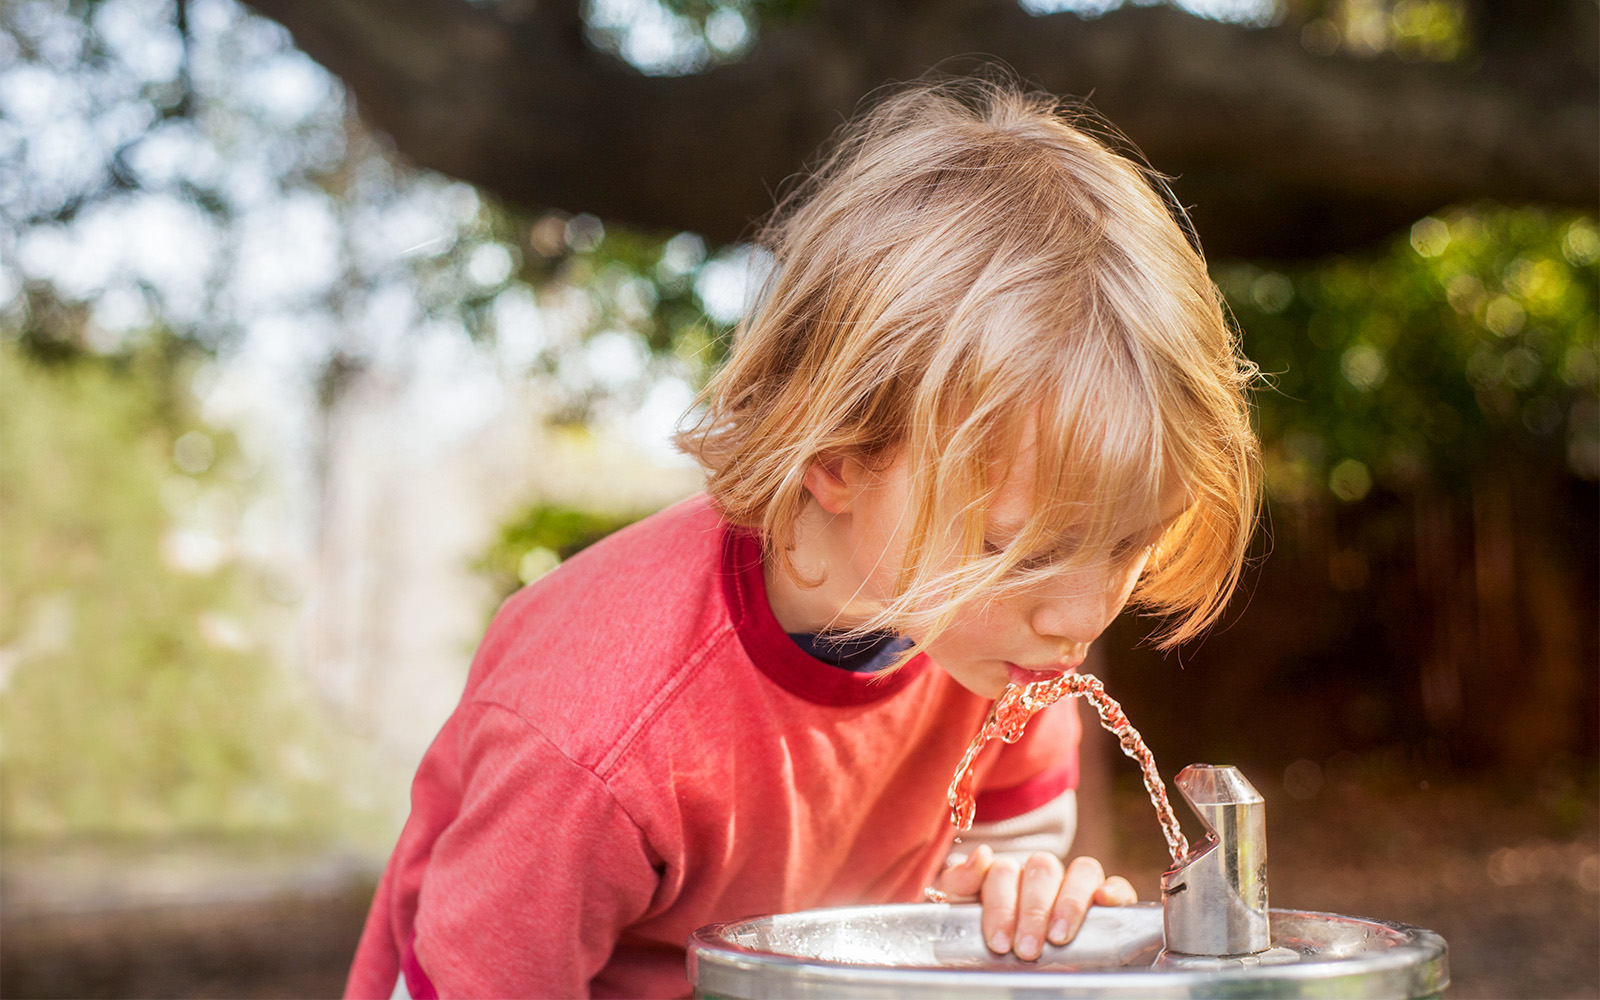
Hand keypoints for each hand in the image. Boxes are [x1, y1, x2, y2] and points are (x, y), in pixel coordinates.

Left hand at [931, 844, 1137, 960]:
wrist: (1016, 954)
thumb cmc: (993, 933)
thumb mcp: (964, 908)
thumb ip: (961, 881)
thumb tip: (982, 854)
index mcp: (1008, 873)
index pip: (1004, 871)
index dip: (1001, 906)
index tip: (999, 942)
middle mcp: (1044, 874)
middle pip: (1043, 868)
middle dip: (1033, 911)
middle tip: (1027, 949)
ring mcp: (1077, 884)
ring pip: (1082, 869)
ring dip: (1070, 902)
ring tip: (1059, 937)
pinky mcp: (1108, 900)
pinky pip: (1117, 884)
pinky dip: (1114, 890)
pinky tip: (1105, 902)